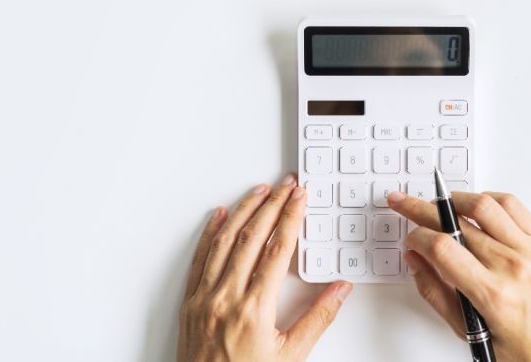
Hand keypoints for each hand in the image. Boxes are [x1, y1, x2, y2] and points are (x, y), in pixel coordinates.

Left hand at [178, 175, 352, 361]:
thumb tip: (340, 289)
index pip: (277, 250)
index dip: (290, 219)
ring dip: (242, 212)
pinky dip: (209, 234)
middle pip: (251, 238)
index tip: (300, 199)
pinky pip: (199, 259)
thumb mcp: (290, 357)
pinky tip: (217, 217)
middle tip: (285, 186)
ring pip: (223, 242)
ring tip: (258, 192)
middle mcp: (225, 298)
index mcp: (254, 309)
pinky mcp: (190, 304)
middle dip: (271, 206)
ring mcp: (204, 298)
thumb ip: (317, 319)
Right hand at [387, 190, 530, 361]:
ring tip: (439, 204)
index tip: (410, 240)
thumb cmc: (523, 347)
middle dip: (422, 211)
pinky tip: (475, 206)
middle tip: (405, 203)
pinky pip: (512, 205)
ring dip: (454, 199)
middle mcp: (512, 266)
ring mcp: (530, 250)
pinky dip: (488, 199)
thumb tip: (414, 259)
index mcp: (492, 294)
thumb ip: (435, 292)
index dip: (417, 237)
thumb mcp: (469, 331)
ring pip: (484, 205)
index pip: (442, 248)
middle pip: (457, 222)